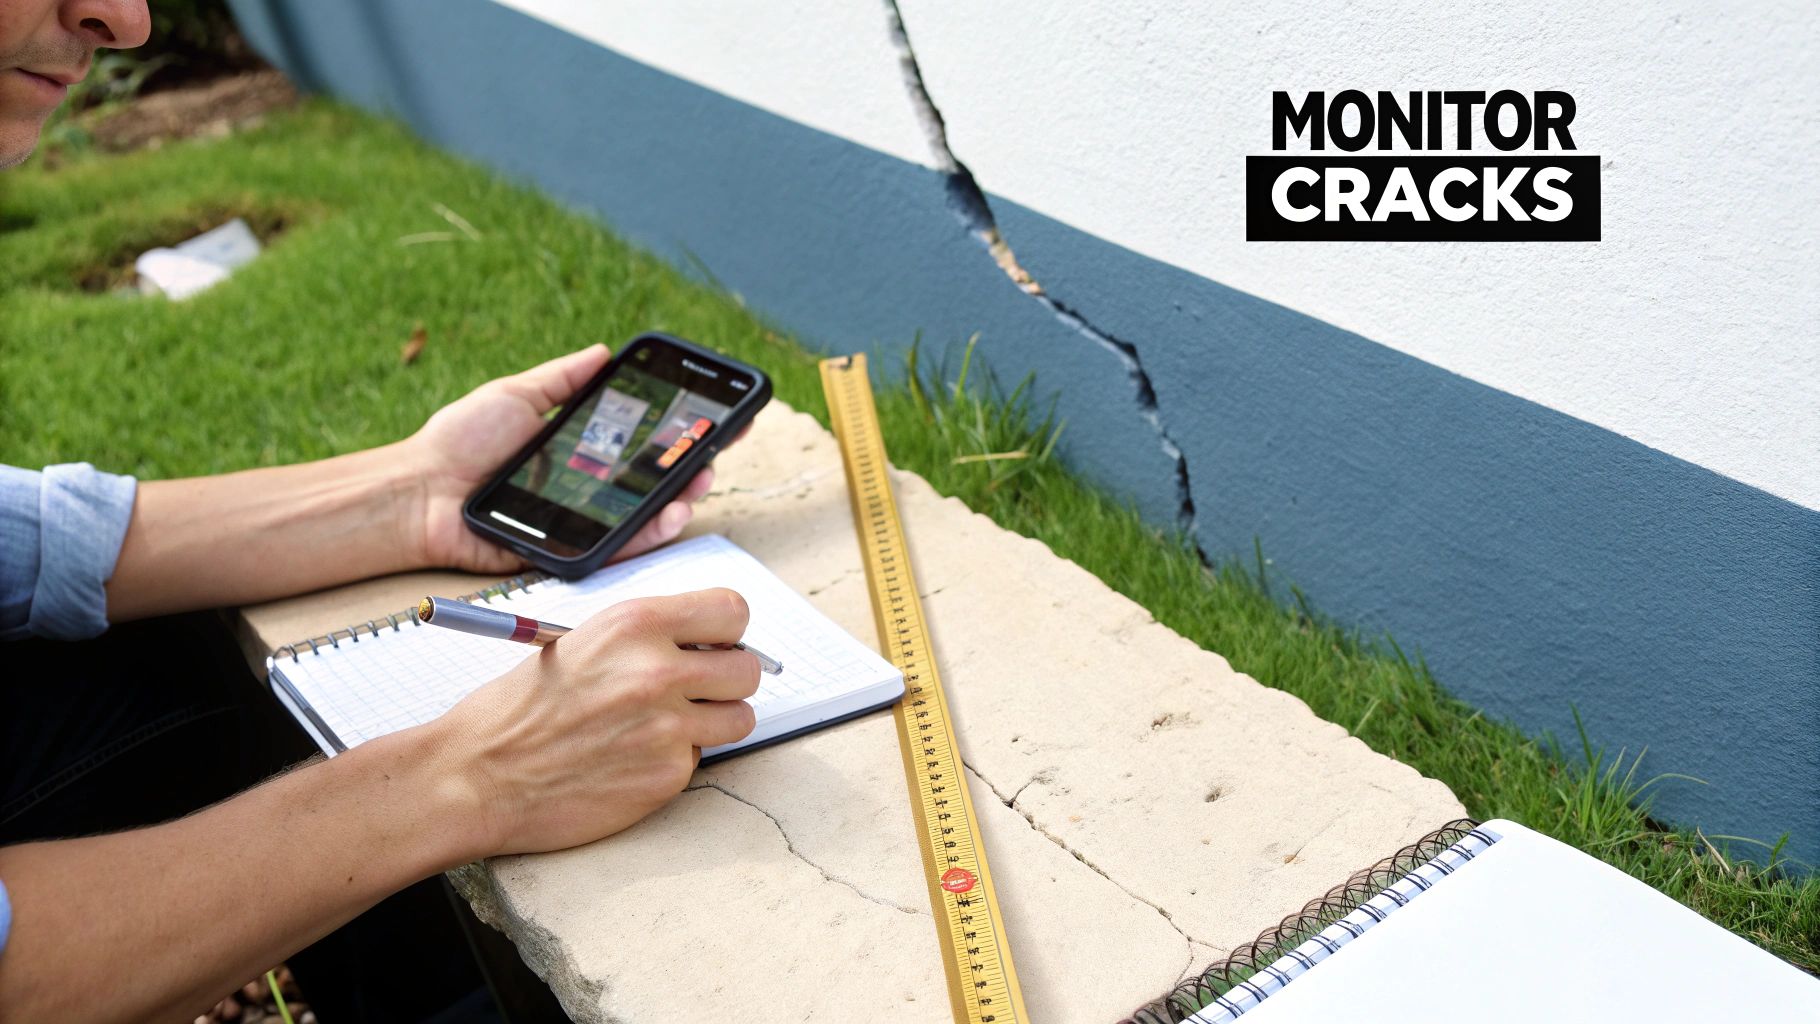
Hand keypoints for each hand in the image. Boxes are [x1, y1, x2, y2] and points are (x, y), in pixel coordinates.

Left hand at [399, 345, 717, 573]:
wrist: (421, 492)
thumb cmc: (459, 442)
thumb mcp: (516, 396)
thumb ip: (562, 379)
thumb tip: (604, 352)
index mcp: (577, 450)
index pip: (637, 442)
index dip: (674, 432)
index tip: (706, 417)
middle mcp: (586, 487)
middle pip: (652, 479)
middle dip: (690, 464)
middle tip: (712, 448)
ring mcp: (582, 521)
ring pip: (646, 515)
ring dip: (681, 498)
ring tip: (698, 480)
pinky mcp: (571, 552)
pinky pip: (620, 546)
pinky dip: (651, 532)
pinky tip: (672, 513)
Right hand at [437, 589, 761, 854]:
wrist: (477, 775)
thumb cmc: (520, 708)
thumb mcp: (584, 642)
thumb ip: (648, 638)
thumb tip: (709, 644)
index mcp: (636, 624)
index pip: (732, 611)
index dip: (726, 631)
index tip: (713, 645)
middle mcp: (658, 671)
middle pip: (747, 668)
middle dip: (726, 680)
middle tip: (694, 691)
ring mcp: (667, 728)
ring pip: (739, 717)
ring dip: (713, 721)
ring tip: (664, 725)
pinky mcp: (666, 776)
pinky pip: (699, 759)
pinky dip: (673, 760)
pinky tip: (631, 758)